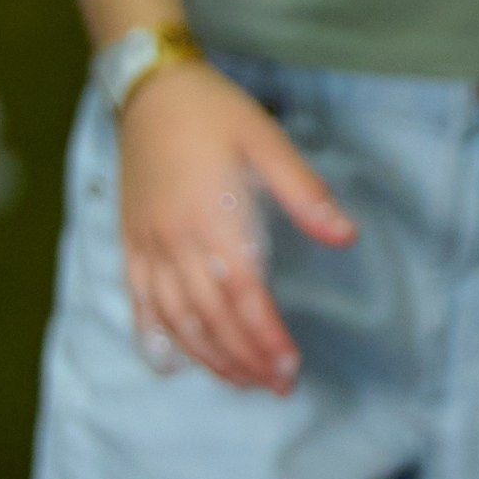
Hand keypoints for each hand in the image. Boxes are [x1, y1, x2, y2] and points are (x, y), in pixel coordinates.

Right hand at [116, 60, 355, 394]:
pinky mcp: (130, 244)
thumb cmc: (217, 114)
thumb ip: (305, 195)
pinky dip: (157, 337)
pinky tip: (176, 362)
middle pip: (210, 319)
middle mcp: (176, 243)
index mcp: (214, 220)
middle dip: (245, 359)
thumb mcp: (269, 142)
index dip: (266, 338)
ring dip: (208, 357)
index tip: (291, 368)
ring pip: (175, 320)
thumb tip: (347, 237)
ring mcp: (148, 247)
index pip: (244, 298)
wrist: (152, 92)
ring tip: (242, 381)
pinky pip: (140, 303)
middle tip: (276, 387)